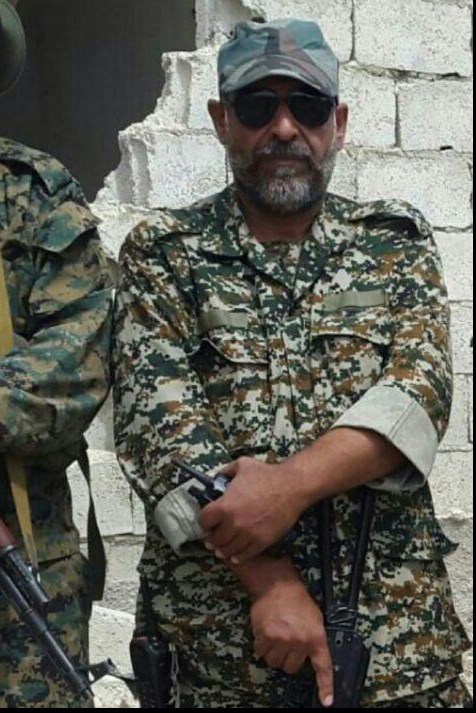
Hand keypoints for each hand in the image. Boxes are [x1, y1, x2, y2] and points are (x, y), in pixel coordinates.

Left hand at [199, 457, 303, 562]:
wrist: (291, 487)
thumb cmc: (266, 474)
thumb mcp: (242, 465)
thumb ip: (225, 471)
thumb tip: (216, 477)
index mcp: (225, 506)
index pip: (204, 521)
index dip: (204, 521)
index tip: (207, 522)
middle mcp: (233, 523)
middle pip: (214, 539)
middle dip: (212, 538)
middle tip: (211, 539)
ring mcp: (247, 535)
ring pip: (228, 550)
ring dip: (223, 549)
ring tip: (221, 549)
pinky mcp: (261, 542)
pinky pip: (245, 555)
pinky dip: (238, 556)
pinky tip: (235, 555)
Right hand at [251, 578, 333, 707]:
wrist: (277, 584)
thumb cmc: (297, 599)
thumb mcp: (315, 618)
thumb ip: (313, 639)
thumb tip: (309, 657)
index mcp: (316, 636)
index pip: (323, 666)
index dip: (325, 686)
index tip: (326, 702)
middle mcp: (300, 641)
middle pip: (291, 668)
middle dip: (288, 657)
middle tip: (286, 640)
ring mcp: (282, 639)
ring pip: (275, 662)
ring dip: (273, 652)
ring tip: (275, 634)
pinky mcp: (265, 636)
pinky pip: (261, 653)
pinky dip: (261, 645)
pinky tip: (265, 631)